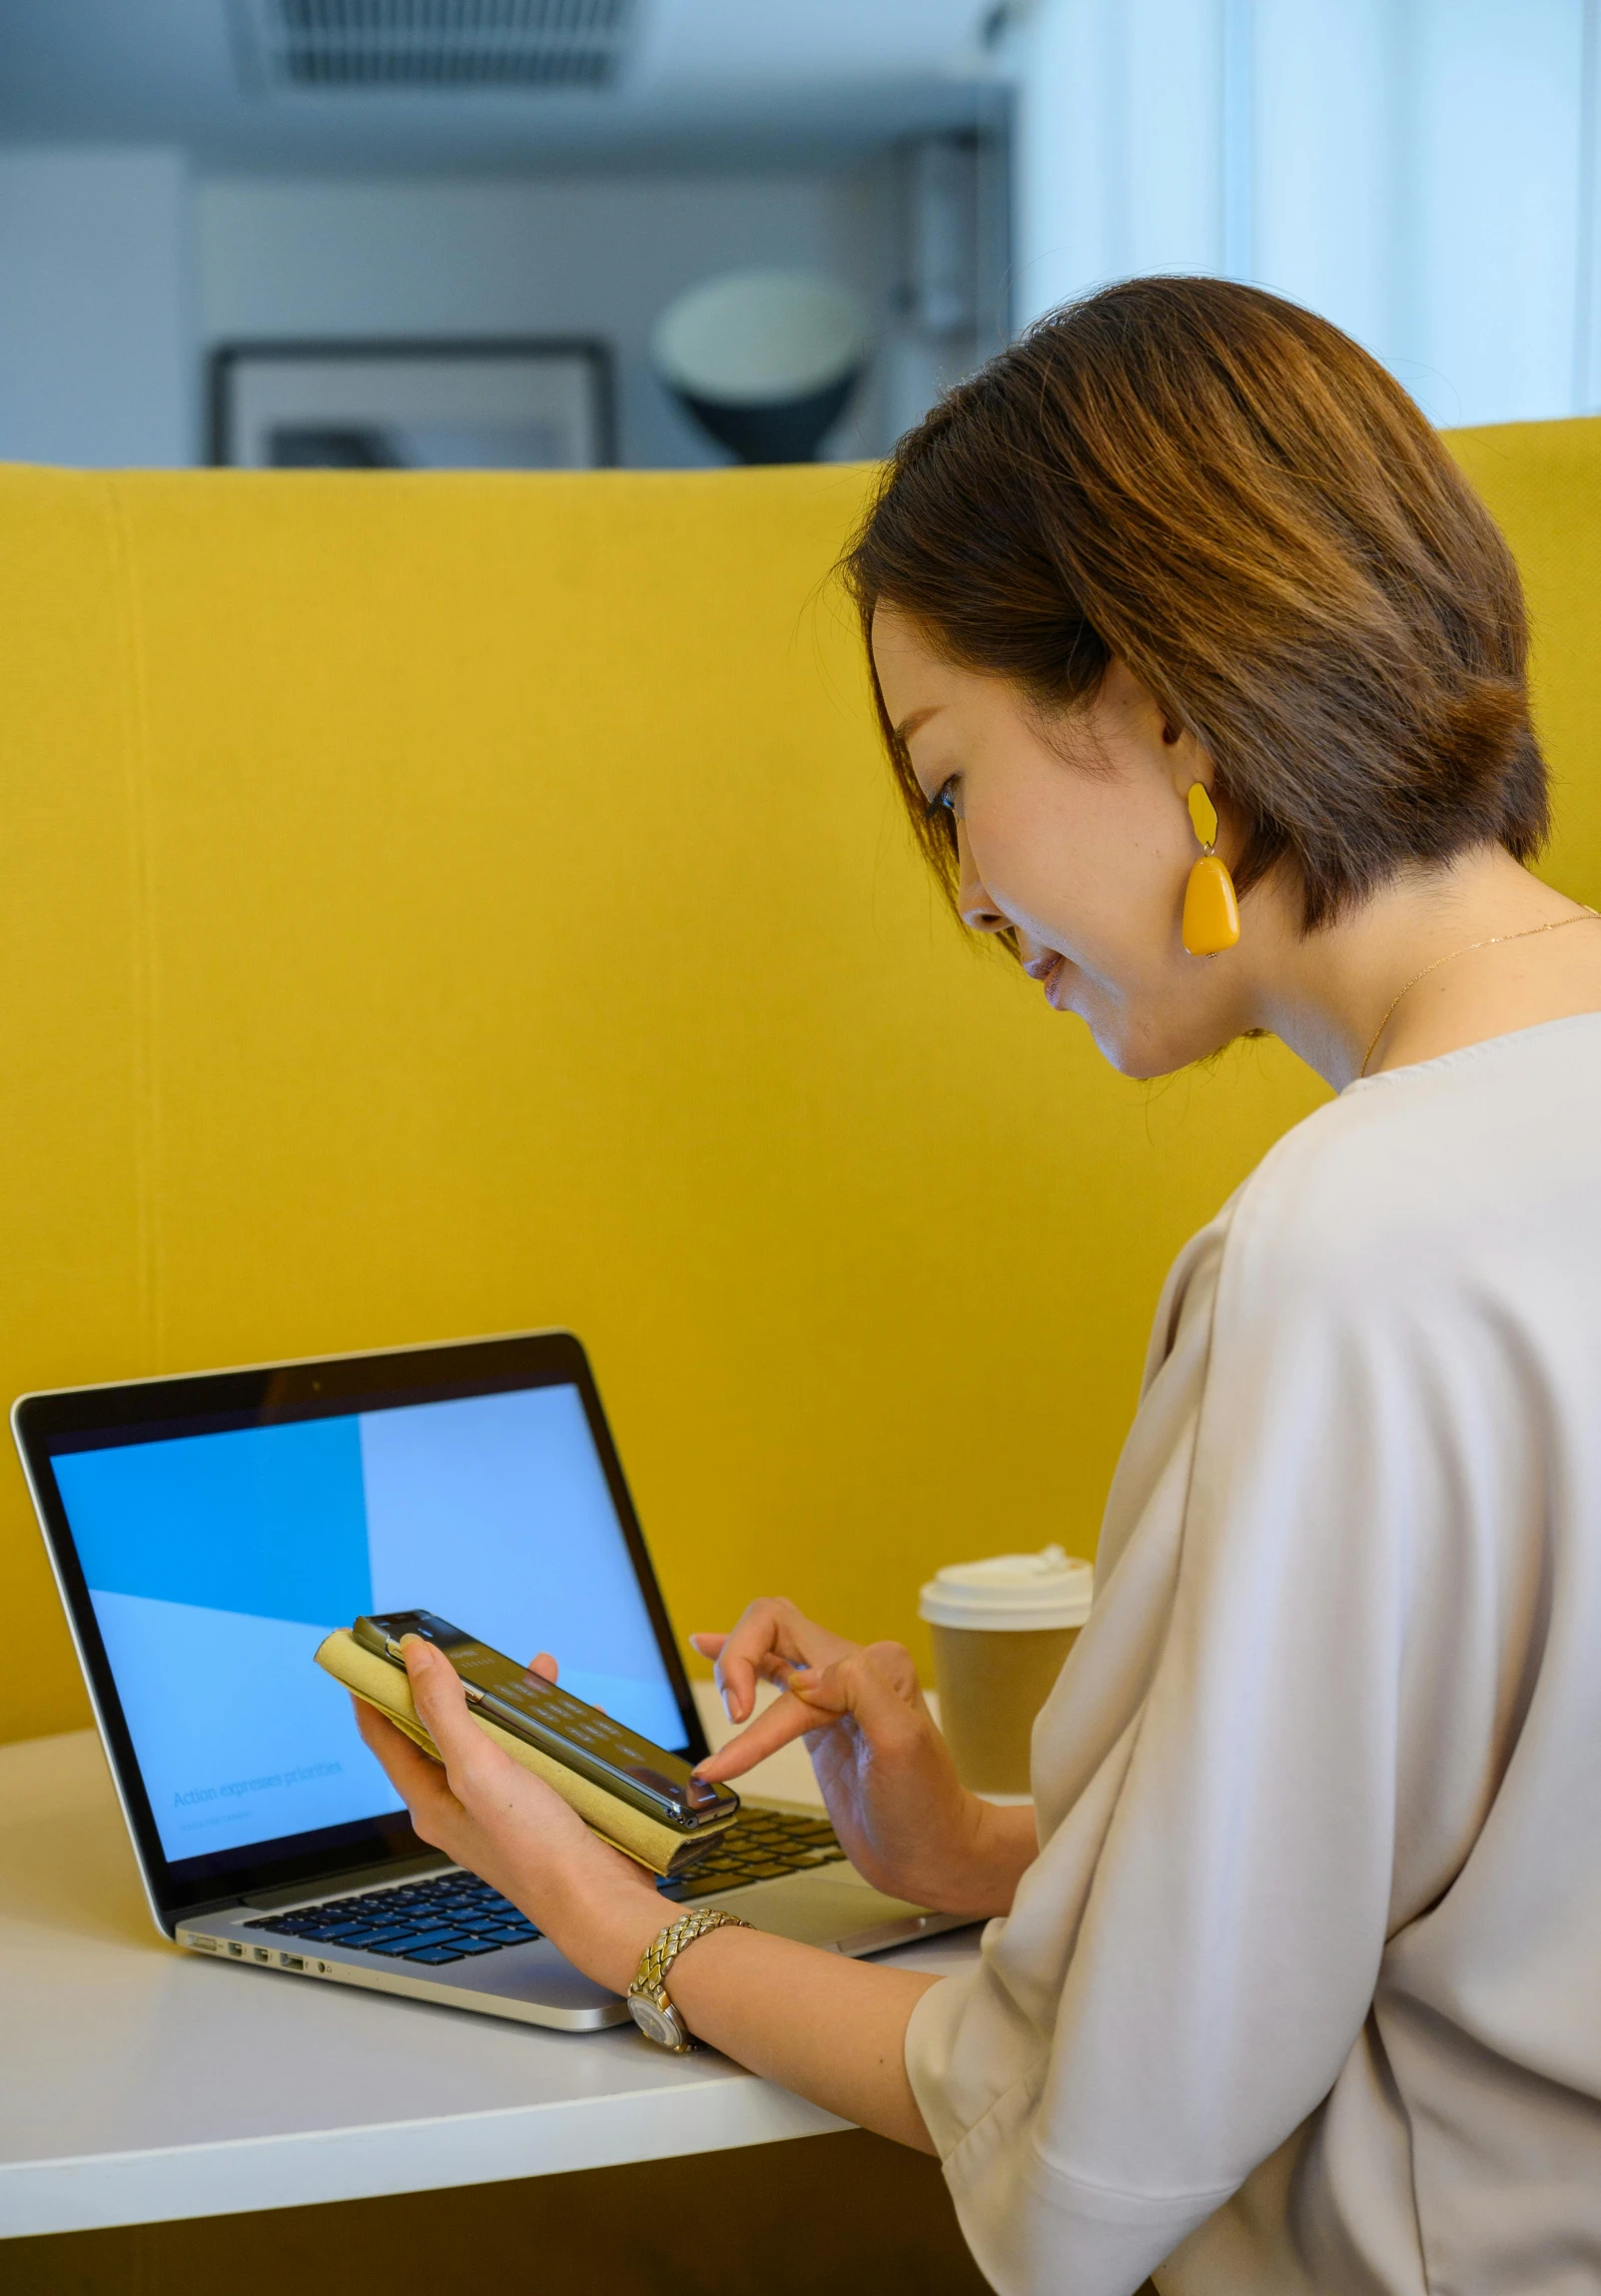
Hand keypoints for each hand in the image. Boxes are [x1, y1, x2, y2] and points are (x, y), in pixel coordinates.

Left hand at [351, 1637, 663, 1993]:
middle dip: (453, 1684)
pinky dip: (551, 1728)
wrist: (598, 1899)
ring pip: (495, 1736)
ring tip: (536, 1673)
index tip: (370, 1649)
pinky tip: (574, 1717)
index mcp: (430, 1799)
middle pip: (441, 1729)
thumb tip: (416, 1659)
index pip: (383, 1734)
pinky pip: (537, 1753)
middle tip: (460, 1649)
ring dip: (512, 1702)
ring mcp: (500, 1805)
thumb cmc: (535, 1849)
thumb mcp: (479, 1769)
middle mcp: (459, 1802)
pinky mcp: (538, 1805)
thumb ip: (444, 1711)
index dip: (372, 1689)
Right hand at [690, 1599, 1033, 1917]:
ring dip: (733, 1663)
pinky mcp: (815, 1723)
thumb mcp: (902, 1743)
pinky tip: (707, 1647)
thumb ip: (861, 1689)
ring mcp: (830, 1696)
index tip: (738, 1723)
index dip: (751, 1672)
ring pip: (768, 1646)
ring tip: (722, 1697)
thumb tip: (801, 1678)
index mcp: (872, 1664)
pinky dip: (737, 1670)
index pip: (787, 1639)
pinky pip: (770, 1681)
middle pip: (772, 1623)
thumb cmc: (925, 1807)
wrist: (932, 1856)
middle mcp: (850, 1670)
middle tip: (730, 1711)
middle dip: (736, 1656)